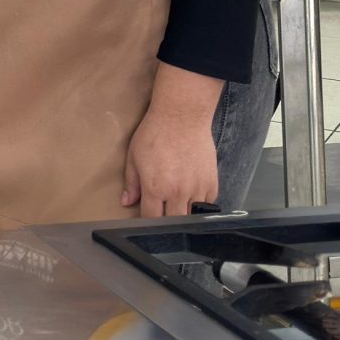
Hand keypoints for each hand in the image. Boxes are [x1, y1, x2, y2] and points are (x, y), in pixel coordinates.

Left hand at [122, 66, 222, 218]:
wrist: (182, 117)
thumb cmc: (154, 133)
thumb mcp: (134, 156)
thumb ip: (131, 183)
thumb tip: (127, 202)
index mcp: (155, 188)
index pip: (151, 219)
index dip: (147, 223)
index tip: (145, 221)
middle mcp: (177, 193)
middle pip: (174, 223)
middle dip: (166, 222)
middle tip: (162, 214)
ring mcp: (197, 190)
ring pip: (192, 216)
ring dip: (184, 213)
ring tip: (177, 205)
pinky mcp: (212, 184)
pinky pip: (207, 204)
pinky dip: (199, 204)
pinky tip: (191, 196)